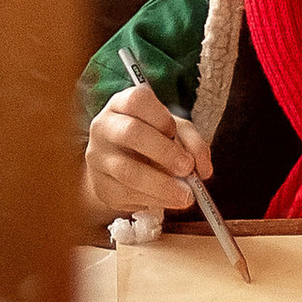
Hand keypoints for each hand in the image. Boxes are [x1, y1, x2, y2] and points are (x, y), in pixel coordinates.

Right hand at [82, 85, 212, 224]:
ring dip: (162, 185)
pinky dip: (153, 200)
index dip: (159, 116)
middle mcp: (105, 127)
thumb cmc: (150, 142)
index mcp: (122, 105)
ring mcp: (98, 158)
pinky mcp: (101, 186)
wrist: (120, 170)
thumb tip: (203, 169)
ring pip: (128, 171)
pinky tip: (169, 201)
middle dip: (164, 152)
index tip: (173, 131)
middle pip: (131, 133)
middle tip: (187, 168)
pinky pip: (127, 195)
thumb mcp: (174, 132)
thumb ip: (193, 143)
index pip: (136, 100)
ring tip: (186, 195)